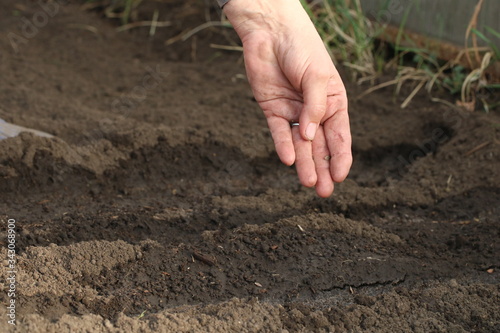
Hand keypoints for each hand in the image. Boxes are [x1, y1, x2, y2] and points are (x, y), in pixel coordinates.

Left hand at [224, 0, 351, 196]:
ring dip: (304, 164)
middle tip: (325, 193)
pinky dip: (283, 146)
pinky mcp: (272, 109)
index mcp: (333, 102)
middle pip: (320, 146)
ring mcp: (293, 111)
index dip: (342, 157)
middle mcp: (314, 111)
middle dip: (323, 169)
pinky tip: (288, 160)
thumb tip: (310, 137)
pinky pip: (279, 132)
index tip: (341, 176)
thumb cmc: (302, 48)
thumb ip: (315, 108)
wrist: (271, 32)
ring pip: (300, 144)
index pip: (340, 136)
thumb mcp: (317, 77)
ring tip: (309, 184)